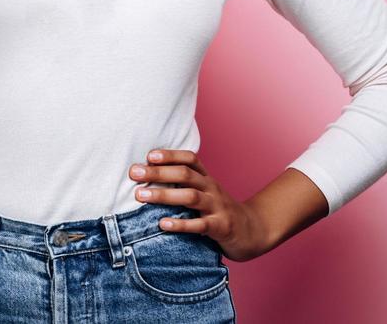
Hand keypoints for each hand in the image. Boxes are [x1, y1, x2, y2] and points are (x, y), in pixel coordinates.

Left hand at [127, 148, 270, 261]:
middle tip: (134, 173)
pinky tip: (163, 224)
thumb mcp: (205, 192)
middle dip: (158, 172)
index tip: (148, 155)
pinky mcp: (221, 227)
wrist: (253, 231)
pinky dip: (181, 224)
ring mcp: (217, 207)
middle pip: (185, 174)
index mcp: (206, 178)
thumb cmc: (219, 210)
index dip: (170, 155)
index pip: (189, 159)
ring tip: (141, 196)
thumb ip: (183, 184)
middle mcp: (212, 188)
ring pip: (190, 197)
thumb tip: (147, 176)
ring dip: (163, 195)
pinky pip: (200, 224)